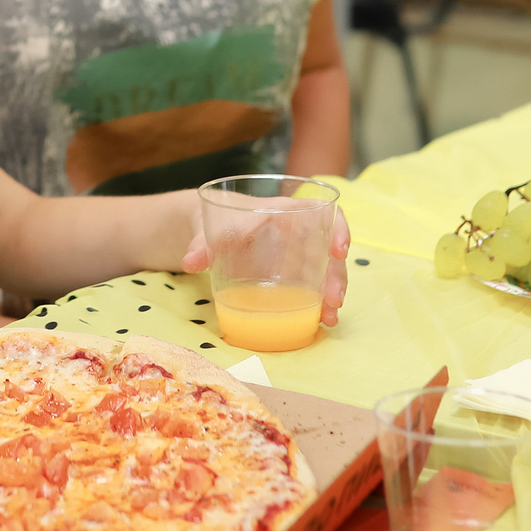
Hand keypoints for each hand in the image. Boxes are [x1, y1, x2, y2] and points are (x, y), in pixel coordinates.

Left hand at [179, 197, 355, 328]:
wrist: (212, 226)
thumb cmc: (217, 219)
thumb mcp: (208, 227)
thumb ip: (200, 243)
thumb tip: (191, 263)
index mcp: (282, 211)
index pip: (320, 211)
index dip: (338, 227)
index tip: (339, 252)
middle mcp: (296, 232)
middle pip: (328, 249)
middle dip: (336, 275)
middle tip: (333, 301)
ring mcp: (296, 254)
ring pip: (325, 270)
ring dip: (332, 293)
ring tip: (329, 317)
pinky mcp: (291, 273)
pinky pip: (314, 284)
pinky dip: (320, 301)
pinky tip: (321, 319)